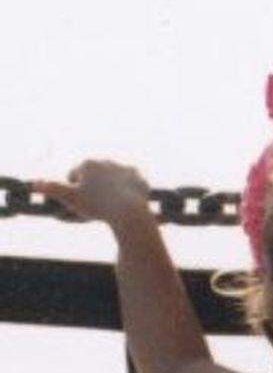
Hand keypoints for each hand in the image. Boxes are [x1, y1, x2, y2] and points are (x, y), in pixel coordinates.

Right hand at [36, 160, 150, 230]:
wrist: (129, 212)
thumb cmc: (98, 207)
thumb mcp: (71, 199)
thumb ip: (52, 189)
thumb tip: (33, 184)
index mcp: (88, 163)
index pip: (75, 176)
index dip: (75, 191)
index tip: (80, 202)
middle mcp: (105, 161)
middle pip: (94, 177)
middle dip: (93, 188)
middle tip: (96, 205)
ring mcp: (123, 167)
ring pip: (112, 179)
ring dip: (110, 188)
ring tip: (111, 204)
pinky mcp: (139, 177)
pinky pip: (131, 183)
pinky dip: (129, 190)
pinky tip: (127, 199)